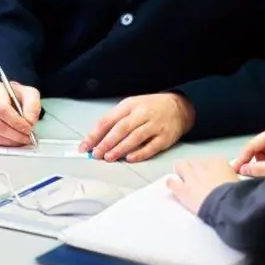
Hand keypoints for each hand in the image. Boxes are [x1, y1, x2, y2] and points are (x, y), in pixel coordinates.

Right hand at [0, 80, 40, 146]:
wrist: (8, 99)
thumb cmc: (17, 97)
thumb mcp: (30, 94)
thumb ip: (32, 105)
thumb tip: (29, 121)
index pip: (2, 109)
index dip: (16, 122)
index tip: (28, 128)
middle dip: (15, 134)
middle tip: (28, 137)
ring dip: (11, 141)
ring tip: (23, 139)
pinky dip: (5, 143)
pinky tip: (14, 140)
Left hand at [81, 93, 195, 162]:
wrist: (179, 107)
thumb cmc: (150, 108)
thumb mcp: (131, 107)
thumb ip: (115, 121)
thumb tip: (97, 140)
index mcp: (130, 105)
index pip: (109, 119)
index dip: (95, 134)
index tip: (85, 145)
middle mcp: (142, 114)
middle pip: (121, 128)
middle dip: (106, 142)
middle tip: (96, 153)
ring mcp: (155, 125)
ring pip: (135, 137)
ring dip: (120, 148)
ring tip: (108, 157)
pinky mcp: (165, 137)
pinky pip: (151, 147)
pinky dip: (139, 153)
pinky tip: (129, 158)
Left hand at [166, 158, 238, 215]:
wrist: (228, 206)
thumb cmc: (238, 195)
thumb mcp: (238, 181)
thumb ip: (229, 177)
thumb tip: (228, 180)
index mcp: (218, 161)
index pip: (209, 160)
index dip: (208, 169)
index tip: (211, 176)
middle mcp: (202, 165)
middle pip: (193, 161)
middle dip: (194, 168)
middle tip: (197, 179)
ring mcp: (190, 176)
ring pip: (180, 166)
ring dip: (182, 172)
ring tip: (184, 180)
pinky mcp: (182, 189)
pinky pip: (171, 182)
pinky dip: (172, 183)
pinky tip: (174, 187)